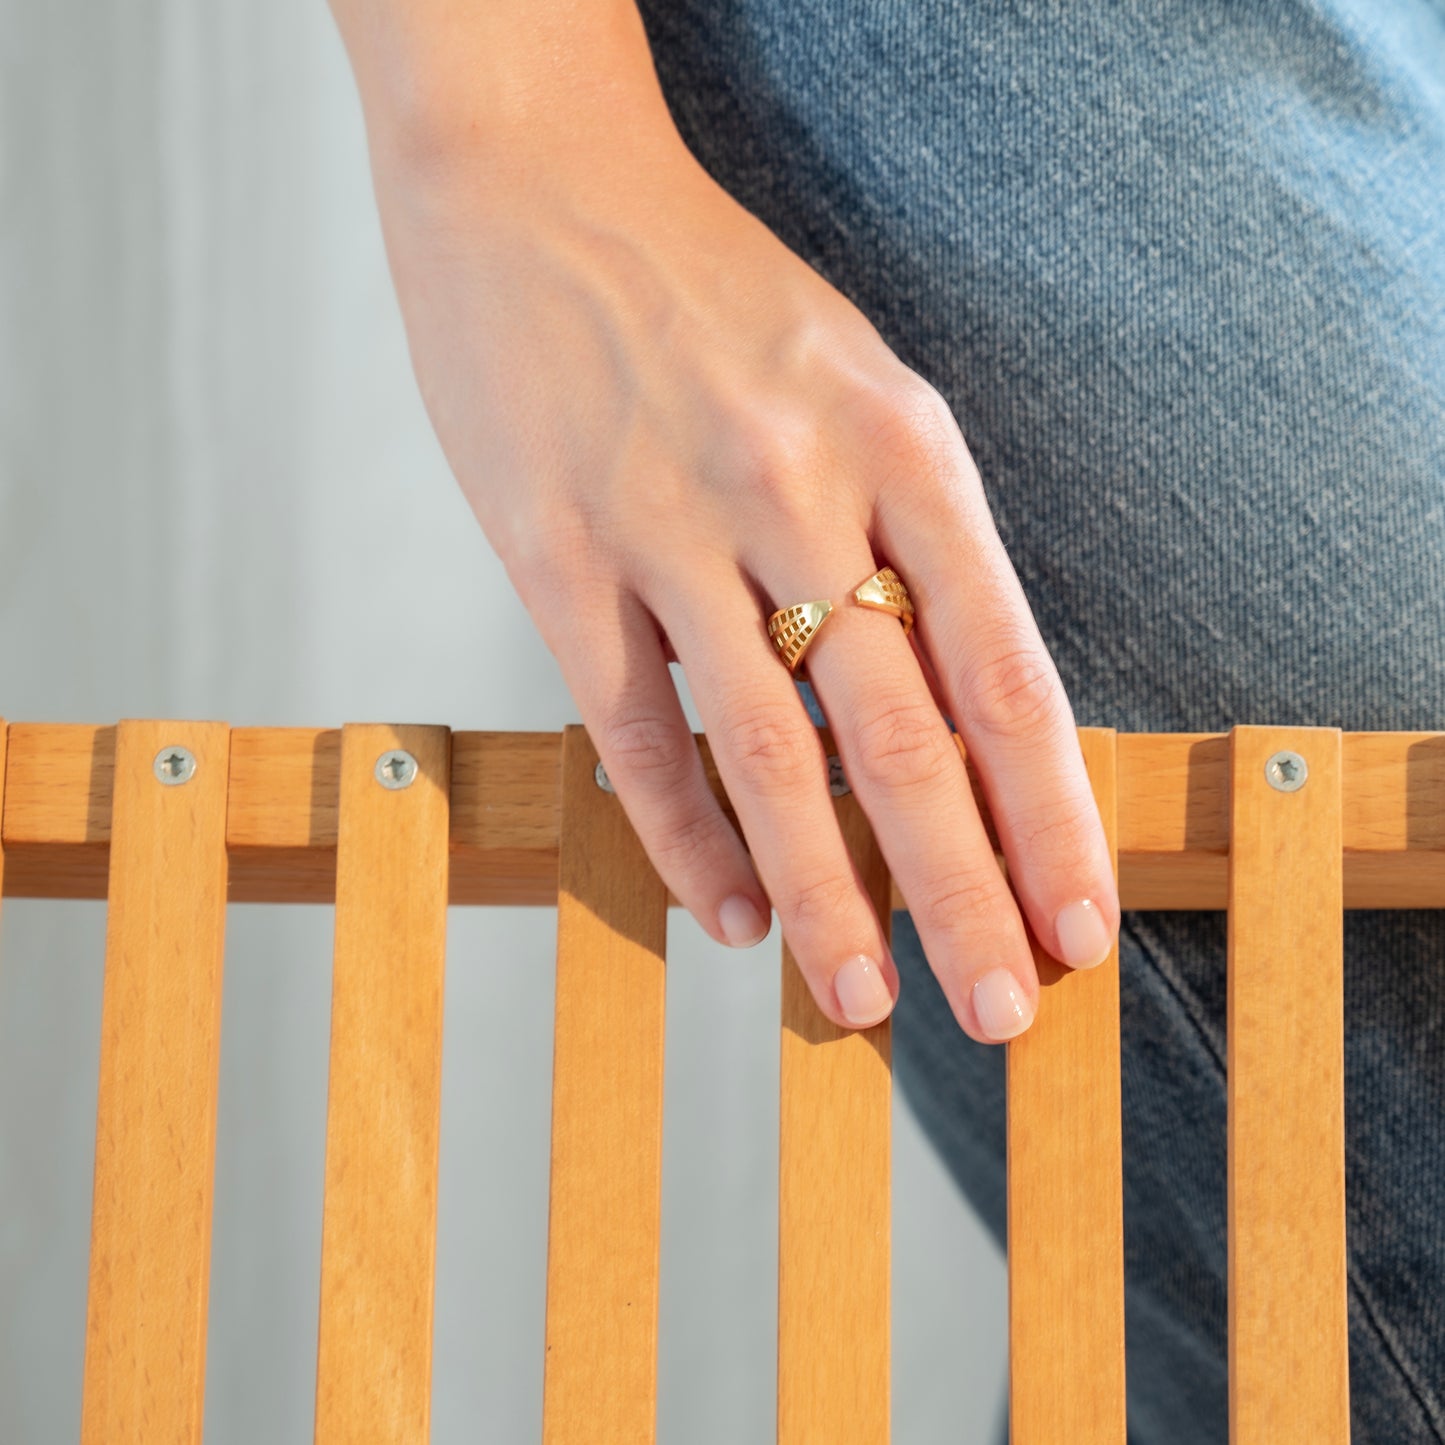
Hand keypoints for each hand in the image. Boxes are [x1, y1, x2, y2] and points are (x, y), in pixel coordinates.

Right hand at [365, 92, 1118, 1042]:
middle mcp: (799, 487)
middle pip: (905, 734)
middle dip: (961, 890)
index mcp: (901, 441)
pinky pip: (634, 727)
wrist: (537, 184)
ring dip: (823, 894)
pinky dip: (684, 833)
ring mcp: (672, 522)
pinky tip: (724, 909)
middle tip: (1001, 1009)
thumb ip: (910, 533)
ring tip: (859, 1001)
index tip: (1079, 919)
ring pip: (769, 752)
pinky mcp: (556, 552)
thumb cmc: (712, 297)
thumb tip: (957, 707)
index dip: (1051, 812)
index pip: (1004, 668)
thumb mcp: (857, 380)